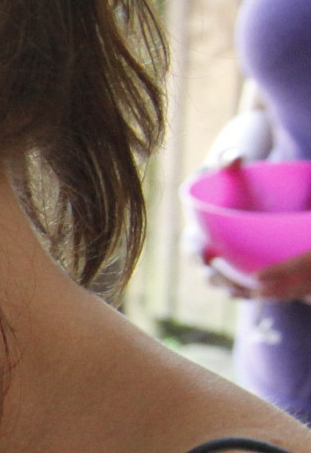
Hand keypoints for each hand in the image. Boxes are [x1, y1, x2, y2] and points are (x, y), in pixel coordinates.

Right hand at [187, 109, 310, 299]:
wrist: (240, 181)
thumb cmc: (232, 172)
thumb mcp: (228, 163)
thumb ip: (228, 159)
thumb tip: (234, 157)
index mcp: (197, 225)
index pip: (191, 244)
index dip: (196, 255)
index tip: (206, 260)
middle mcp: (207, 244)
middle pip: (206, 269)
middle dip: (215, 279)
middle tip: (227, 285)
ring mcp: (223, 256)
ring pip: (223, 280)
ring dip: (231, 289)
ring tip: (245, 294)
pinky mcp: (238, 261)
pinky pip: (241, 279)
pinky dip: (247, 288)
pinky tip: (261, 292)